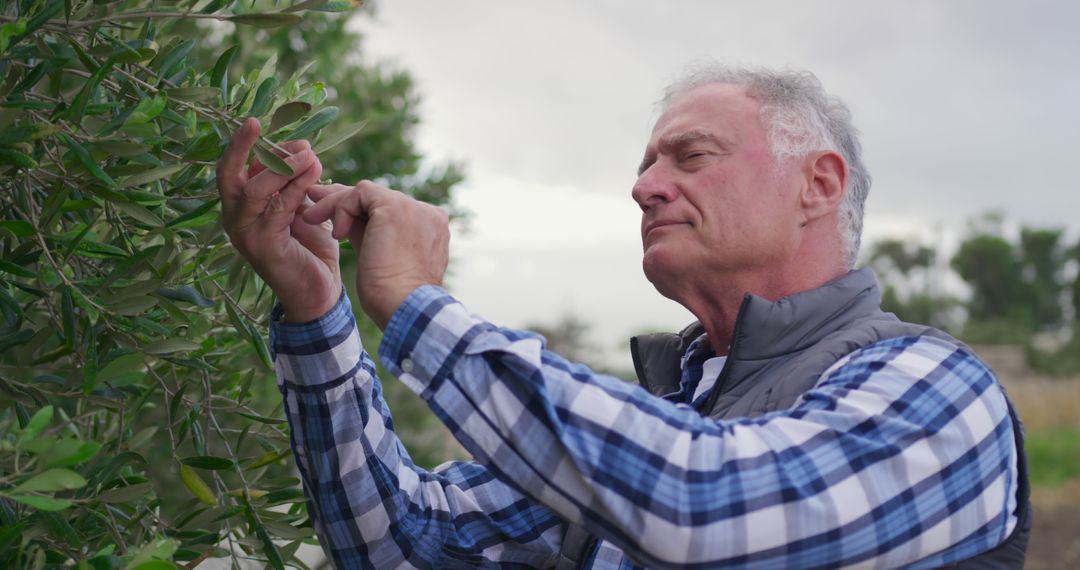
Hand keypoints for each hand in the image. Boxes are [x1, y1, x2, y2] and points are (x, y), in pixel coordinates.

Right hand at [216, 118, 340, 322]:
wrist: (318, 292)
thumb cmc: (309, 248)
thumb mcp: (300, 208)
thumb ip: (293, 183)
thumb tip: (302, 149)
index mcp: (241, 208)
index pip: (233, 170)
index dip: (241, 145)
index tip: (256, 121)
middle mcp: (235, 220)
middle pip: (231, 176)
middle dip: (246, 148)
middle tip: (265, 127)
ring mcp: (245, 234)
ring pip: (257, 190)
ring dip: (284, 167)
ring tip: (310, 154)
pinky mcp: (263, 247)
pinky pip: (278, 209)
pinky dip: (296, 188)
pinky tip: (315, 174)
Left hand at [303, 181, 449, 328]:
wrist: (404, 307)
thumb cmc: (393, 297)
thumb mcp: (379, 258)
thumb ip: (366, 233)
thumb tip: (341, 220)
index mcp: (431, 227)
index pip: (389, 211)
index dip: (358, 212)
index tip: (334, 219)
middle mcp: (427, 212)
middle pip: (378, 200)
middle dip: (342, 203)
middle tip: (314, 208)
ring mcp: (414, 207)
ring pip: (367, 194)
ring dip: (336, 205)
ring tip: (313, 219)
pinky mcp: (395, 206)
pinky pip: (361, 193)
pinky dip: (342, 207)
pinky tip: (336, 232)